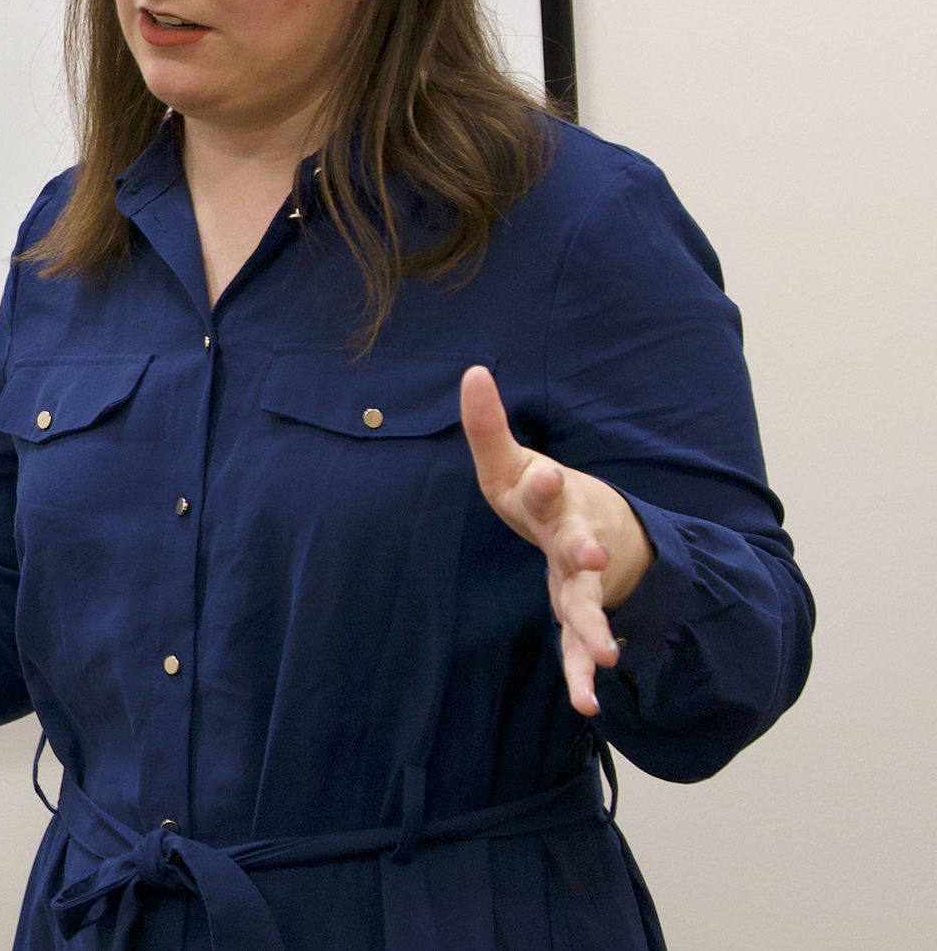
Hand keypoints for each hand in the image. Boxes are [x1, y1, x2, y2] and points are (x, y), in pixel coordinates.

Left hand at [461, 365, 653, 716]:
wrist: (605, 532)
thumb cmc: (544, 494)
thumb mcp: (512, 461)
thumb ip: (489, 424)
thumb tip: (472, 370)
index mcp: (548, 501)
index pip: (542, 488)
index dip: (544, 483)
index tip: (549, 475)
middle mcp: (572, 540)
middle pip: (575, 546)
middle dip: (583, 551)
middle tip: (591, 557)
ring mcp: (581, 581)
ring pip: (586, 604)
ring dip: (594, 627)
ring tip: (605, 655)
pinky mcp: (579, 612)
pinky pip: (576, 647)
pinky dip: (581, 675)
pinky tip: (588, 706)